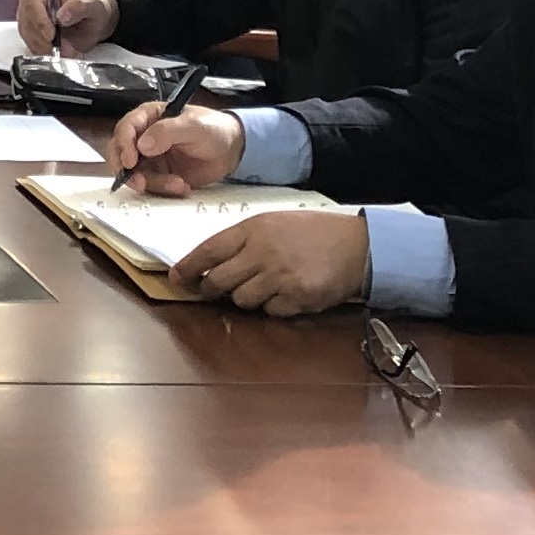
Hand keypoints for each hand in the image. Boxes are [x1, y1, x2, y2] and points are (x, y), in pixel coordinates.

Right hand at [19, 0, 119, 56]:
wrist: (92, 18)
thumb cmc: (91, 6)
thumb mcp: (93, 4)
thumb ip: (80, 7)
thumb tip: (62, 16)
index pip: (32, 4)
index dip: (40, 21)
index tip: (51, 36)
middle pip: (26, 21)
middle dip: (42, 39)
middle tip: (60, 50)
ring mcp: (26, 16)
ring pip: (27, 35)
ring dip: (43, 47)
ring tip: (63, 53)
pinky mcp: (29, 32)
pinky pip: (30, 44)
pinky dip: (42, 52)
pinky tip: (56, 53)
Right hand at [104, 101, 243, 193]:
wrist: (232, 151)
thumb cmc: (214, 129)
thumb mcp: (194, 125)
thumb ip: (168, 131)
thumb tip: (143, 145)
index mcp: (149, 117)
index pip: (126, 128)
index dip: (123, 144)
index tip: (130, 161)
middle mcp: (144, 137)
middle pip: (119, 152)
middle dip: (126, 169)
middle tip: (139, 182)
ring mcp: (150, 158)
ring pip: (134, 173)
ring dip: (153, 183)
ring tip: (177, 184)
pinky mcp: (159, 175)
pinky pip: (151, 185)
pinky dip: (163, 189)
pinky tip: (182, 186)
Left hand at [172, 207, 368, 314]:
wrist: (358, 245)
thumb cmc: (314, 232)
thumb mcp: (274, 223)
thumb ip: (244, 240)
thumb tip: (212, 262)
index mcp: (253, 230)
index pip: (208, 251)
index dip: (188, 267)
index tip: (176, 277)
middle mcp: (262, 253)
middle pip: (218, 281)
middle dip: (209, 289)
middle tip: (209, 291)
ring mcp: (279, 278)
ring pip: (241, 300)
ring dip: (245, 298)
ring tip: (264, 286)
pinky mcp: (296, 299)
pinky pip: (270, 311)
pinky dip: (274, 307)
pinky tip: (288, 293)